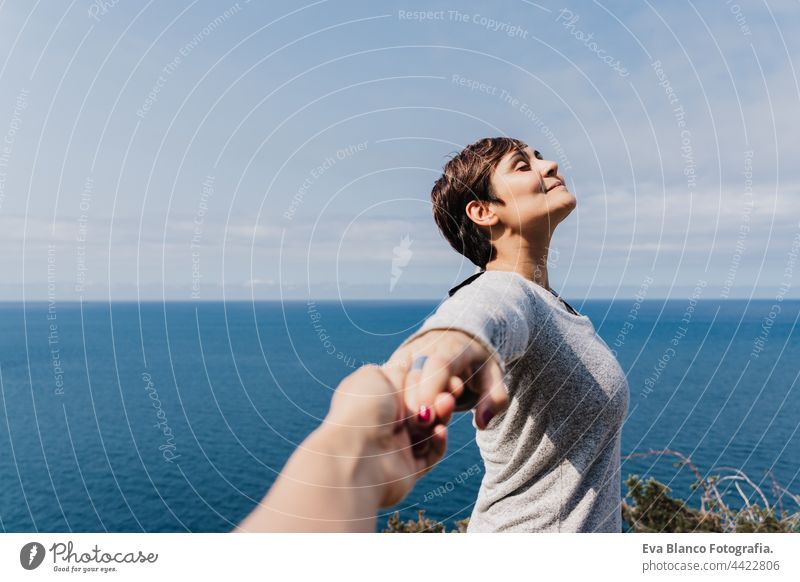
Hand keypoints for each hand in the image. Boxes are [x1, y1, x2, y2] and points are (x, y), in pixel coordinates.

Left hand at [323, 364, 449, 507]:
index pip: (407, 382)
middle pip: (421, 404)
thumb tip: (411, 372)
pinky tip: (440, 430)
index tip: (436, 371)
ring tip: (444, 405)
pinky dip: (438, 442)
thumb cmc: (361, 410)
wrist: (354, 456)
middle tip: (441, 393)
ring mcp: (395, 445)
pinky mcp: (407, 468)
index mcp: (374, 397)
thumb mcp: (374, 375)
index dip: (423, 377)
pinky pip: (431, 454)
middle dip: (434, 396)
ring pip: (429, 427)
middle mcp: (383, 421)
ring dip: (440, 415)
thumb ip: (395, 370)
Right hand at [384, 329, 509, 432]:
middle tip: (422, 425)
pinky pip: (388, 383)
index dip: (432, 389)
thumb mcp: (493, 376)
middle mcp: (427, 347)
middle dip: (415, 402)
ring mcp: (408, 353)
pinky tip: (399, 420)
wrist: (458, 336)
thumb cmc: (477, 362)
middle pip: (414, 374)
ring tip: (412, 424)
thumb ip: (494, 398)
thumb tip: (482, 423)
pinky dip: (392, 402)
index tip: (429, 416)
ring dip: (401, 404)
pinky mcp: (394, 362)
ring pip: (396, 378)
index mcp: (454, 347)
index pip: (440, 365)